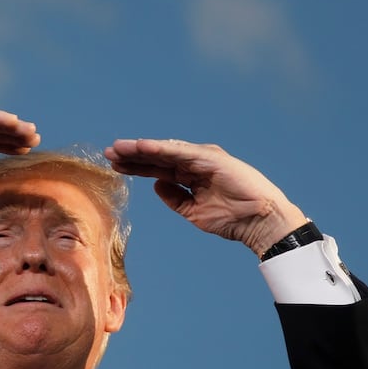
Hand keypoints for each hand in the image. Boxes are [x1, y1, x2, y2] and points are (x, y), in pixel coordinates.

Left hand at [104, 139, 306, 255]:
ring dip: (141, 148)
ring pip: (165, 150)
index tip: (114, 166)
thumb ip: (174, 198)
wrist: (259, 221)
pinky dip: (159, 148)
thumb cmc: (232, 219)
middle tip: (108, 153)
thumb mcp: (193, 211)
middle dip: (132, 155)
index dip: (136, 167)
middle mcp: (195, 163)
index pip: (158, 169)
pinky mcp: (210, 157)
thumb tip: (155, 186)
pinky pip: (179, 151)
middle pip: (157, 157)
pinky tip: (141, 147)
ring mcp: (202, 158)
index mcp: (191, 176)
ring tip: (118, 148)